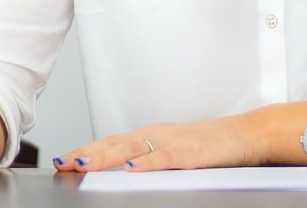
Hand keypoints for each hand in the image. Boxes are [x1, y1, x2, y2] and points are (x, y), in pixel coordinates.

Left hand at [51, 114, 261, 171]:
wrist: (244, 134)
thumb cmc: (208, 145)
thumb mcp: (172, 153)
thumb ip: (147, 160)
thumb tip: (120, 172)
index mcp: (149, 136)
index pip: (110, 143)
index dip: (86, 151)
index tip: (62, 161)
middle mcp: (156, 135)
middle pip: (114, 144)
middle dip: (86, 154)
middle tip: (63, 163)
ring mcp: (173, 142)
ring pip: (133, 149)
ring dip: (106, 157)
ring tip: (84, 164)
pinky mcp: (191, 153)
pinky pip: (165, 159)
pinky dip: (147, 164)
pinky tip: (132, 169)